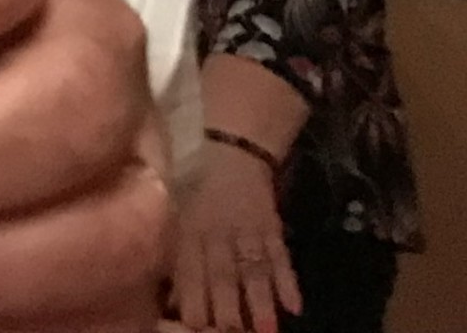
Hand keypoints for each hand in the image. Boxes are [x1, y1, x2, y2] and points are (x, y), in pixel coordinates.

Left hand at [170, 143, 294, 332]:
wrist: (232, 152)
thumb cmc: (197, 192)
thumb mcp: (179, 219)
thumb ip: (178, 261)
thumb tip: (170, 303)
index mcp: (189, 232)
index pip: (190, 270)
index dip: (193, 299)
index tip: (195, 327)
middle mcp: (217, 233)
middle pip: (222, 274)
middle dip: (227, 307)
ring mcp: (247, 231)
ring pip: (254, 269)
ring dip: (261, 302)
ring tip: (268, 331)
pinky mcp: (272, 227)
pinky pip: (282, 256)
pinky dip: (289, 281)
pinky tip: (296, 307)